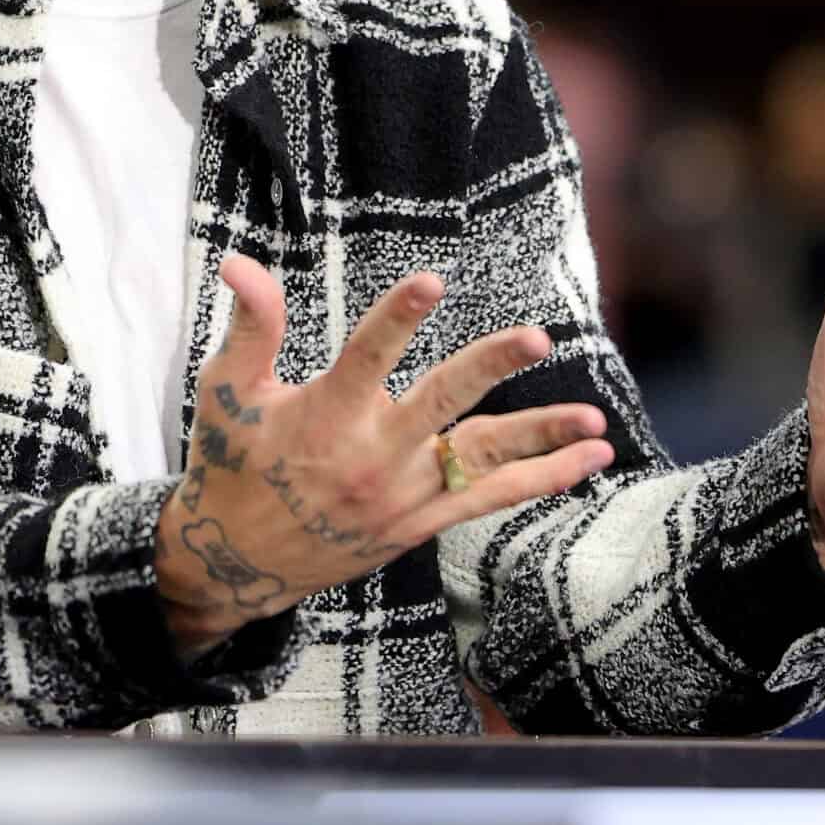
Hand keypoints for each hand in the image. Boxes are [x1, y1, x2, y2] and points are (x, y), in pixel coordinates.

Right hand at [154, 256, 615, 656]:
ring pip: (482, 459)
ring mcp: (401, 495)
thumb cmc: (230, 464)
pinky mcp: (418, 523)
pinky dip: (538, 481)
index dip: (398, 317)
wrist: (236, 563)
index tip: (433, 281)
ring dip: (542, 439)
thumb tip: (239, 262)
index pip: (368, 356)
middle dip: (490, 367)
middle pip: (440, 403)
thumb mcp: (227, 391)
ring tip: (597, 423)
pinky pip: (487, 499)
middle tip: (537, 337)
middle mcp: (372, 457)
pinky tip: (584, 462)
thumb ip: (252, 325)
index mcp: (325, 416)